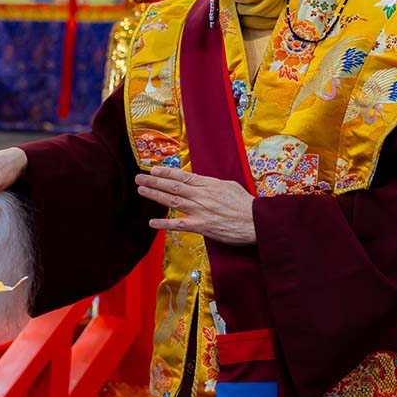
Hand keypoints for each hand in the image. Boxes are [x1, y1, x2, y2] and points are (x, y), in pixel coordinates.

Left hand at [136, 166, 256, 245]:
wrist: (258, 222)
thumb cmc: (246, 205)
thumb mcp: (229, 186)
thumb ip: (211, 184)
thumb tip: (197, 181)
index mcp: (209, 184)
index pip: (183, 176)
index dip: (166, 173)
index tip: (153, 169)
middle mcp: (202, 196)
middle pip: (174, 187)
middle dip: (154, 181)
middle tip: (139, 177)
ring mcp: (201, 211)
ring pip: (173, 201)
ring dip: (155, 195)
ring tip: (141, 190)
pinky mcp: (202, 226)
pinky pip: (180, 225)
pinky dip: (165, 224)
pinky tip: (152, 223)